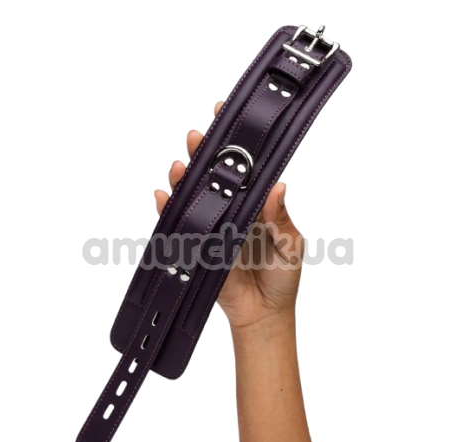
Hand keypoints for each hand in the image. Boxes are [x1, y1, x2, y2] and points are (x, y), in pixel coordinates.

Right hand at [155, 102, 303, 338]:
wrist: (264, 313)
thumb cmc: (282, 278)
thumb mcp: (291, 246)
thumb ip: (282, 218)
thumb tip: (279, 187)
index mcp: (256, 205)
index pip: (245, 167)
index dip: (235, 142)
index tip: (226, 114)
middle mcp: (232, 211)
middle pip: (214, 176)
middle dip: (204, 154)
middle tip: (197, 136)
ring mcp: (213, 228)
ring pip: (194, 197)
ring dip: (184, 179)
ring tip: (179, 166)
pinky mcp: (198, 247)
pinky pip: (180, 227)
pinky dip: (169, 212)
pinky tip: (163, 197)